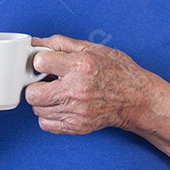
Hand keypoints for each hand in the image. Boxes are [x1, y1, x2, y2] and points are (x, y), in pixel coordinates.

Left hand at [25, 35, 153, 134]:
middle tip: (46, 81)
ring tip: (57, 93)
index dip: (40, 62)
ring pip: (37, 109)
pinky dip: (48, 116)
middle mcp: (77, 90)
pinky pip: (46, 124)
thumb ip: (61, 44)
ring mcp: (77, 111)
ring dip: (43, 100)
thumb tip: (36, 42)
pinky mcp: (77, 126)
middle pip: (32, 92)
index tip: (46, 64)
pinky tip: (60, 106)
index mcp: (81, 66)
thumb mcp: (93, 48)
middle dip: (35, 84)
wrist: (137, 99)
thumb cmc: (118, 72)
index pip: (39, 63)